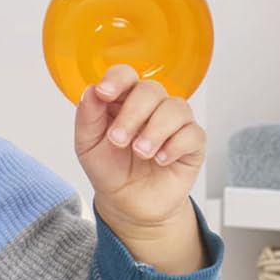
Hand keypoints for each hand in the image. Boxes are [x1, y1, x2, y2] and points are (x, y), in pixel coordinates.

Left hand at [72, 64, 204, 269]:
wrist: (128, 204)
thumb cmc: (110, 170)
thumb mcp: (88, 146)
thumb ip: (87, 118)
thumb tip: (90, 91)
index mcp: (123, 100)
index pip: (125, 75)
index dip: (117, 80)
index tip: (105, 94)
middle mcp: (151, 106)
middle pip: (151, 89)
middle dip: (133, 113)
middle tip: (118, 140)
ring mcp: (174, 122)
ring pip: (176, 107)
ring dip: (155, 130)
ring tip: (141, 152)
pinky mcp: (192, 143)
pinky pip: (193, 133)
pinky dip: (175, 145)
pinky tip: (161, 160)